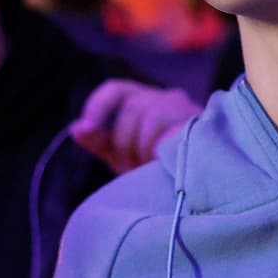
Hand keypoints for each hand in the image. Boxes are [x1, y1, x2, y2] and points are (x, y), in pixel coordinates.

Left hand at [70, 80, 200, 174]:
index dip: (98, 105)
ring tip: (147, 168)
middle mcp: (167, 98)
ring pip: (150, 116)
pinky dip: (159, 148)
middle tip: (128, 167)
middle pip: (132, 106)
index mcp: (145, 101)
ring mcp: (186, 108)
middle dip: (123, 140)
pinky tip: (160, 163)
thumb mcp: (123, 156)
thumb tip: (76, 128)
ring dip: (142, 147)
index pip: (116, 90)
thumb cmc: (159, 169)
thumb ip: (101, 142)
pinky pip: (170, 129)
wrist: (197, 187)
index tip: (87, 129)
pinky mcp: (201, 123)